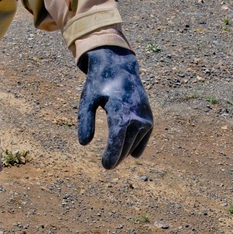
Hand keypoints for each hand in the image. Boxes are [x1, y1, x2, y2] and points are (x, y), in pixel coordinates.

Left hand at [77, 46, 152, 168]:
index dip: (112, 154)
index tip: (105, 166)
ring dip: (125, 152)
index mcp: (120, 111)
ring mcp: (145, 117)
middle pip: (126, 145)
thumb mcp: (87, 99)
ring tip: (113, 159)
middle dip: (116, 157)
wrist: (119, 68)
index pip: (117, 139)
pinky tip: (132, 154)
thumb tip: (83, 143)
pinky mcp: (149, 117)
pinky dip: (137, 146)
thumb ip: (85, 121)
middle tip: (106, 165)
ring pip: (135, 142)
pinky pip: (144, 137)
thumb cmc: (99, 84)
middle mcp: (136, 115)